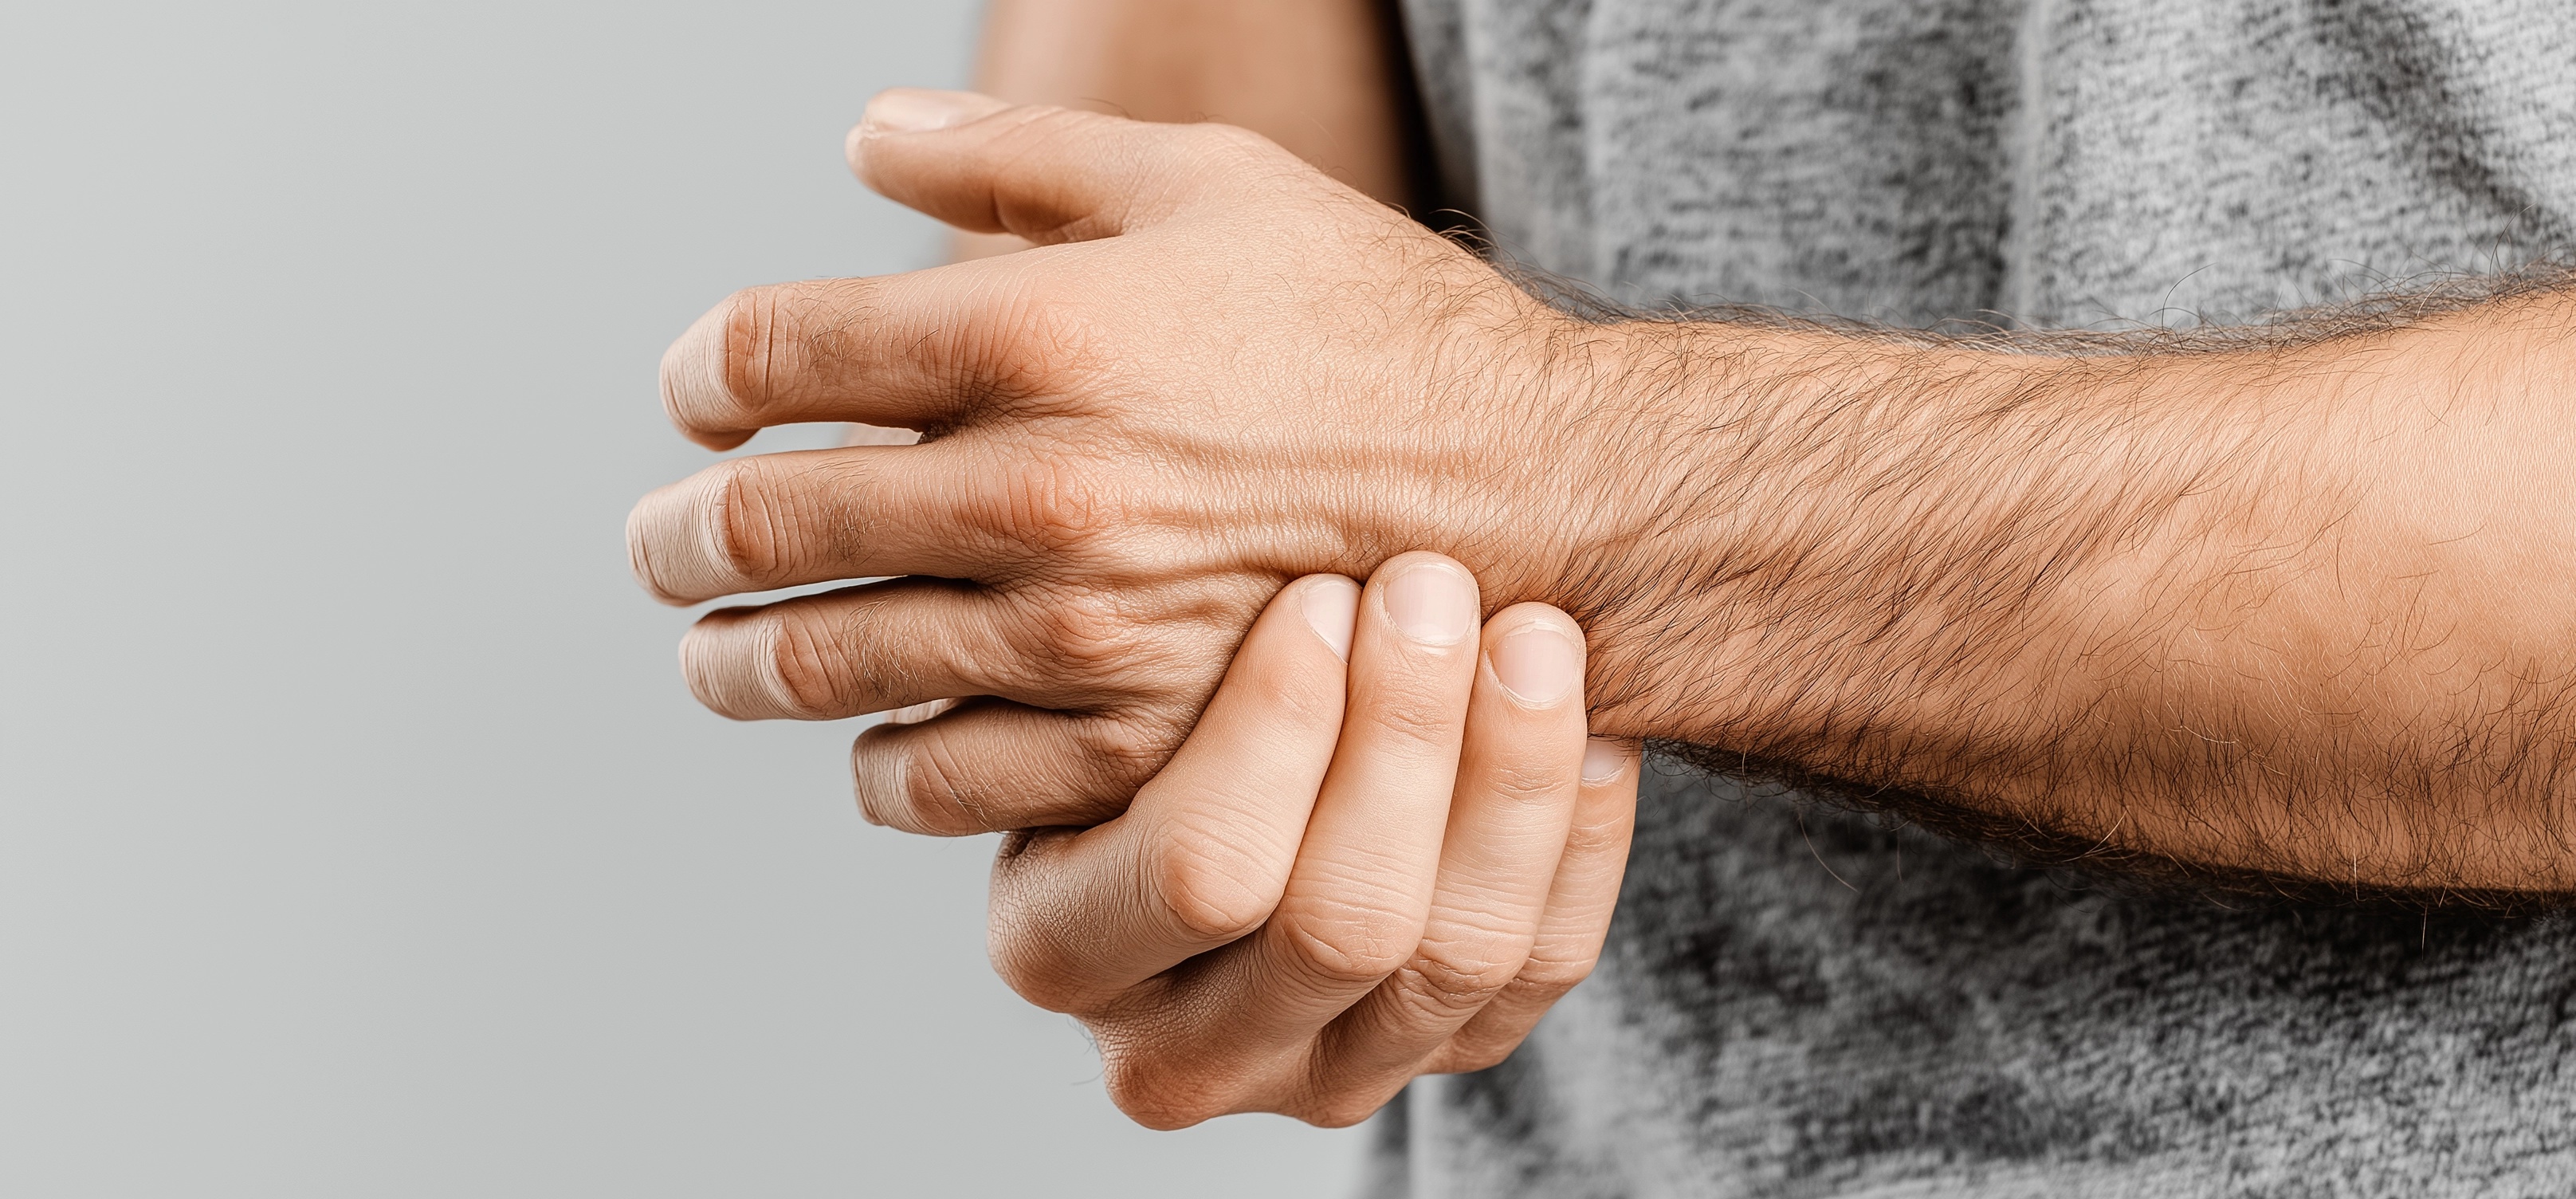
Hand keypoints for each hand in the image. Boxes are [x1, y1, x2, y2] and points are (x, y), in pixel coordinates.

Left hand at [627, 89, 1628, 832]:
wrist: (1534, 499)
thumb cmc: (1366, 324)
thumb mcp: (1205, 184)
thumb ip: (1010, 155)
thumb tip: (860, 139)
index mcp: (1034, 331)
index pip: (768, 351)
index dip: (703, 370)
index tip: (700, 391)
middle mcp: (1037, 491)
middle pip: (764, 524)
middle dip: (680, 537)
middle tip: (660, 546)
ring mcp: (1081, 637)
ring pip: (828, 669)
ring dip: (741, 663)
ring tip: (719, 657)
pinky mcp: (1135, 747)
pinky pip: (945, 784)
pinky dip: (883, 766)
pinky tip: (877, 742)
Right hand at [984, 553, 1639, 1126]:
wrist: (1234, 754)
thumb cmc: (1149, 676)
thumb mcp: (1104, 657)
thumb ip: (1135, 623)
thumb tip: (1182, 507)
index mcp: (1058, 947)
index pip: (1199, 870)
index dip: (1281, 727)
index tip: (1323, 590)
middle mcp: (1179, 1050)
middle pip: (1341, 924)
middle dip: (1407, 735)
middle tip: (1434, 583)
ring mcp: (1325, 1074)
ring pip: (1461, 953)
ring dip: (1515, 775)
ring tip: (1533, 630)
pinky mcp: (1448, 1052)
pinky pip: (1543, 962)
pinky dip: (1579, 834)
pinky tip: (1592, 719)